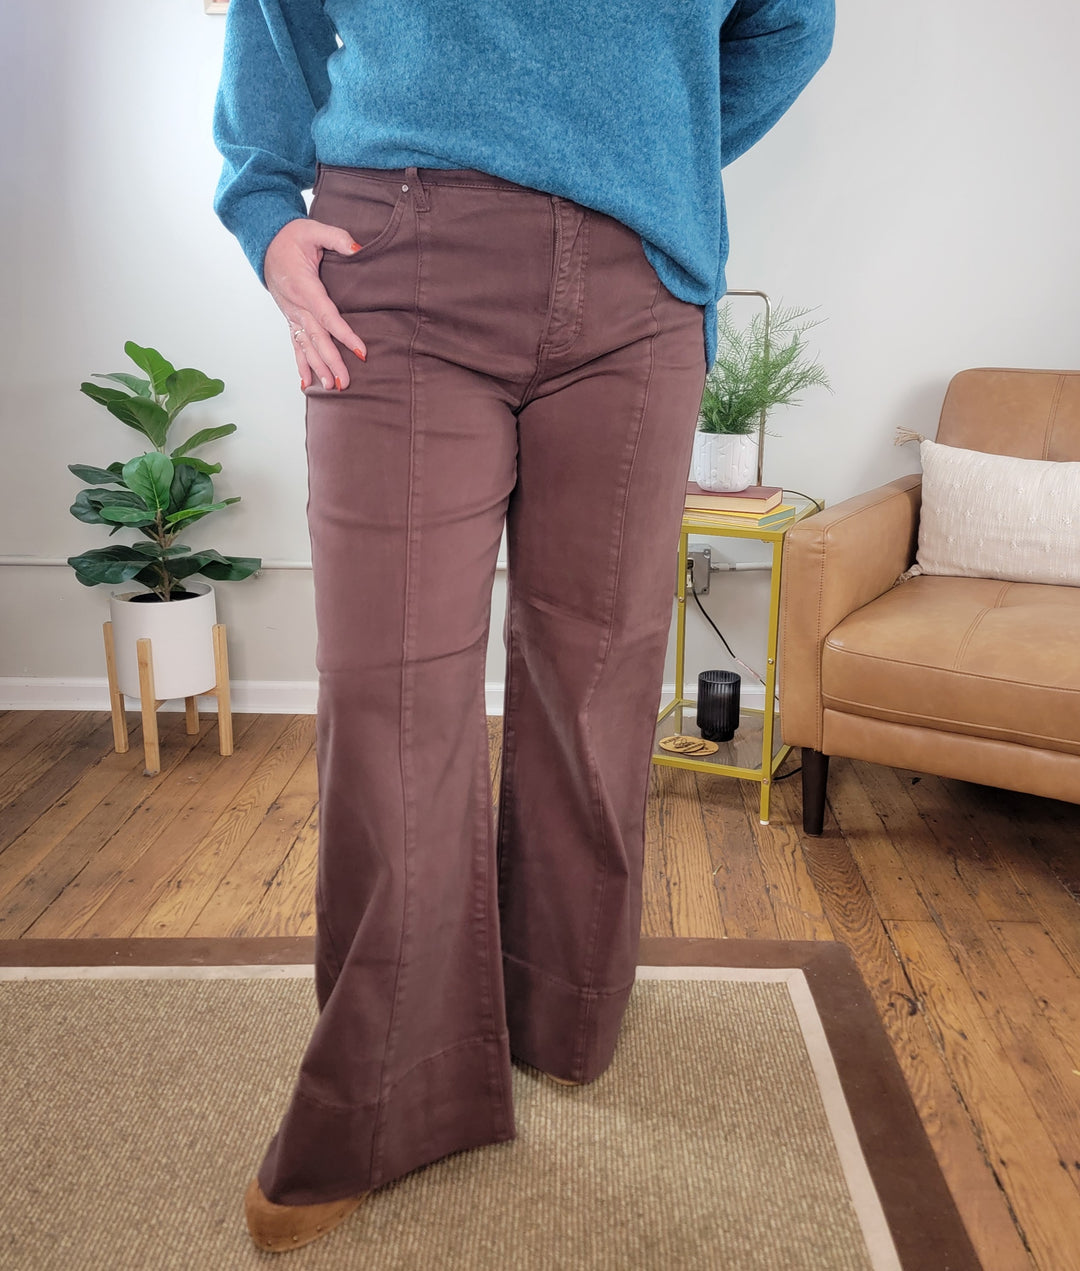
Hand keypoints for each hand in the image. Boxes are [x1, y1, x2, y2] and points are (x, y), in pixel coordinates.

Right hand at [264, 218, 367, 391]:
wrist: (266, 243)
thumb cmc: (292, 237)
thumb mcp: (313, 229)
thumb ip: (337, 237)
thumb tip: (357, 248)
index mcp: (304, 286)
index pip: (327, 315)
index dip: (343, 334)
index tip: (360, 351)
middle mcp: (295, 305)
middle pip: (317, 338)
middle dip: (331, 361)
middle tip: (345, 382)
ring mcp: (291, 314)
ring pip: (306, 346)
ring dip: (318, 368)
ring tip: (332, 387)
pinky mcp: (290, 318)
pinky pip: (295, 345)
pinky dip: (301, 365)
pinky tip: (307, 384)